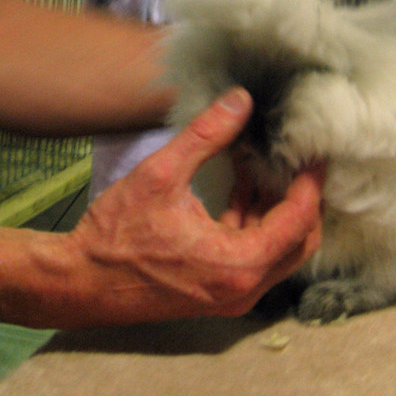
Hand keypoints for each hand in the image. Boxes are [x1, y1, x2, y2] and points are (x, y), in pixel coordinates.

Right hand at [57, 87, 322, 327]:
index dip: (311, 182)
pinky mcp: (216, 291)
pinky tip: (242, 183)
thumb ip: (206, 134)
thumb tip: (242, 99)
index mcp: (237, 264)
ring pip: (278, 251)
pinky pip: (254, 256)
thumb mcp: (161, 173)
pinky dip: (255, 222)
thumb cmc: (116, 233)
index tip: (316, 150)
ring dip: (278, 208)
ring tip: (269, 161)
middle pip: (300, 242)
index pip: (298, 221)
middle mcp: (242, 288)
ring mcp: (230, 295)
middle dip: (304, 197)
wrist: (79, 282)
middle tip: (300, 156)